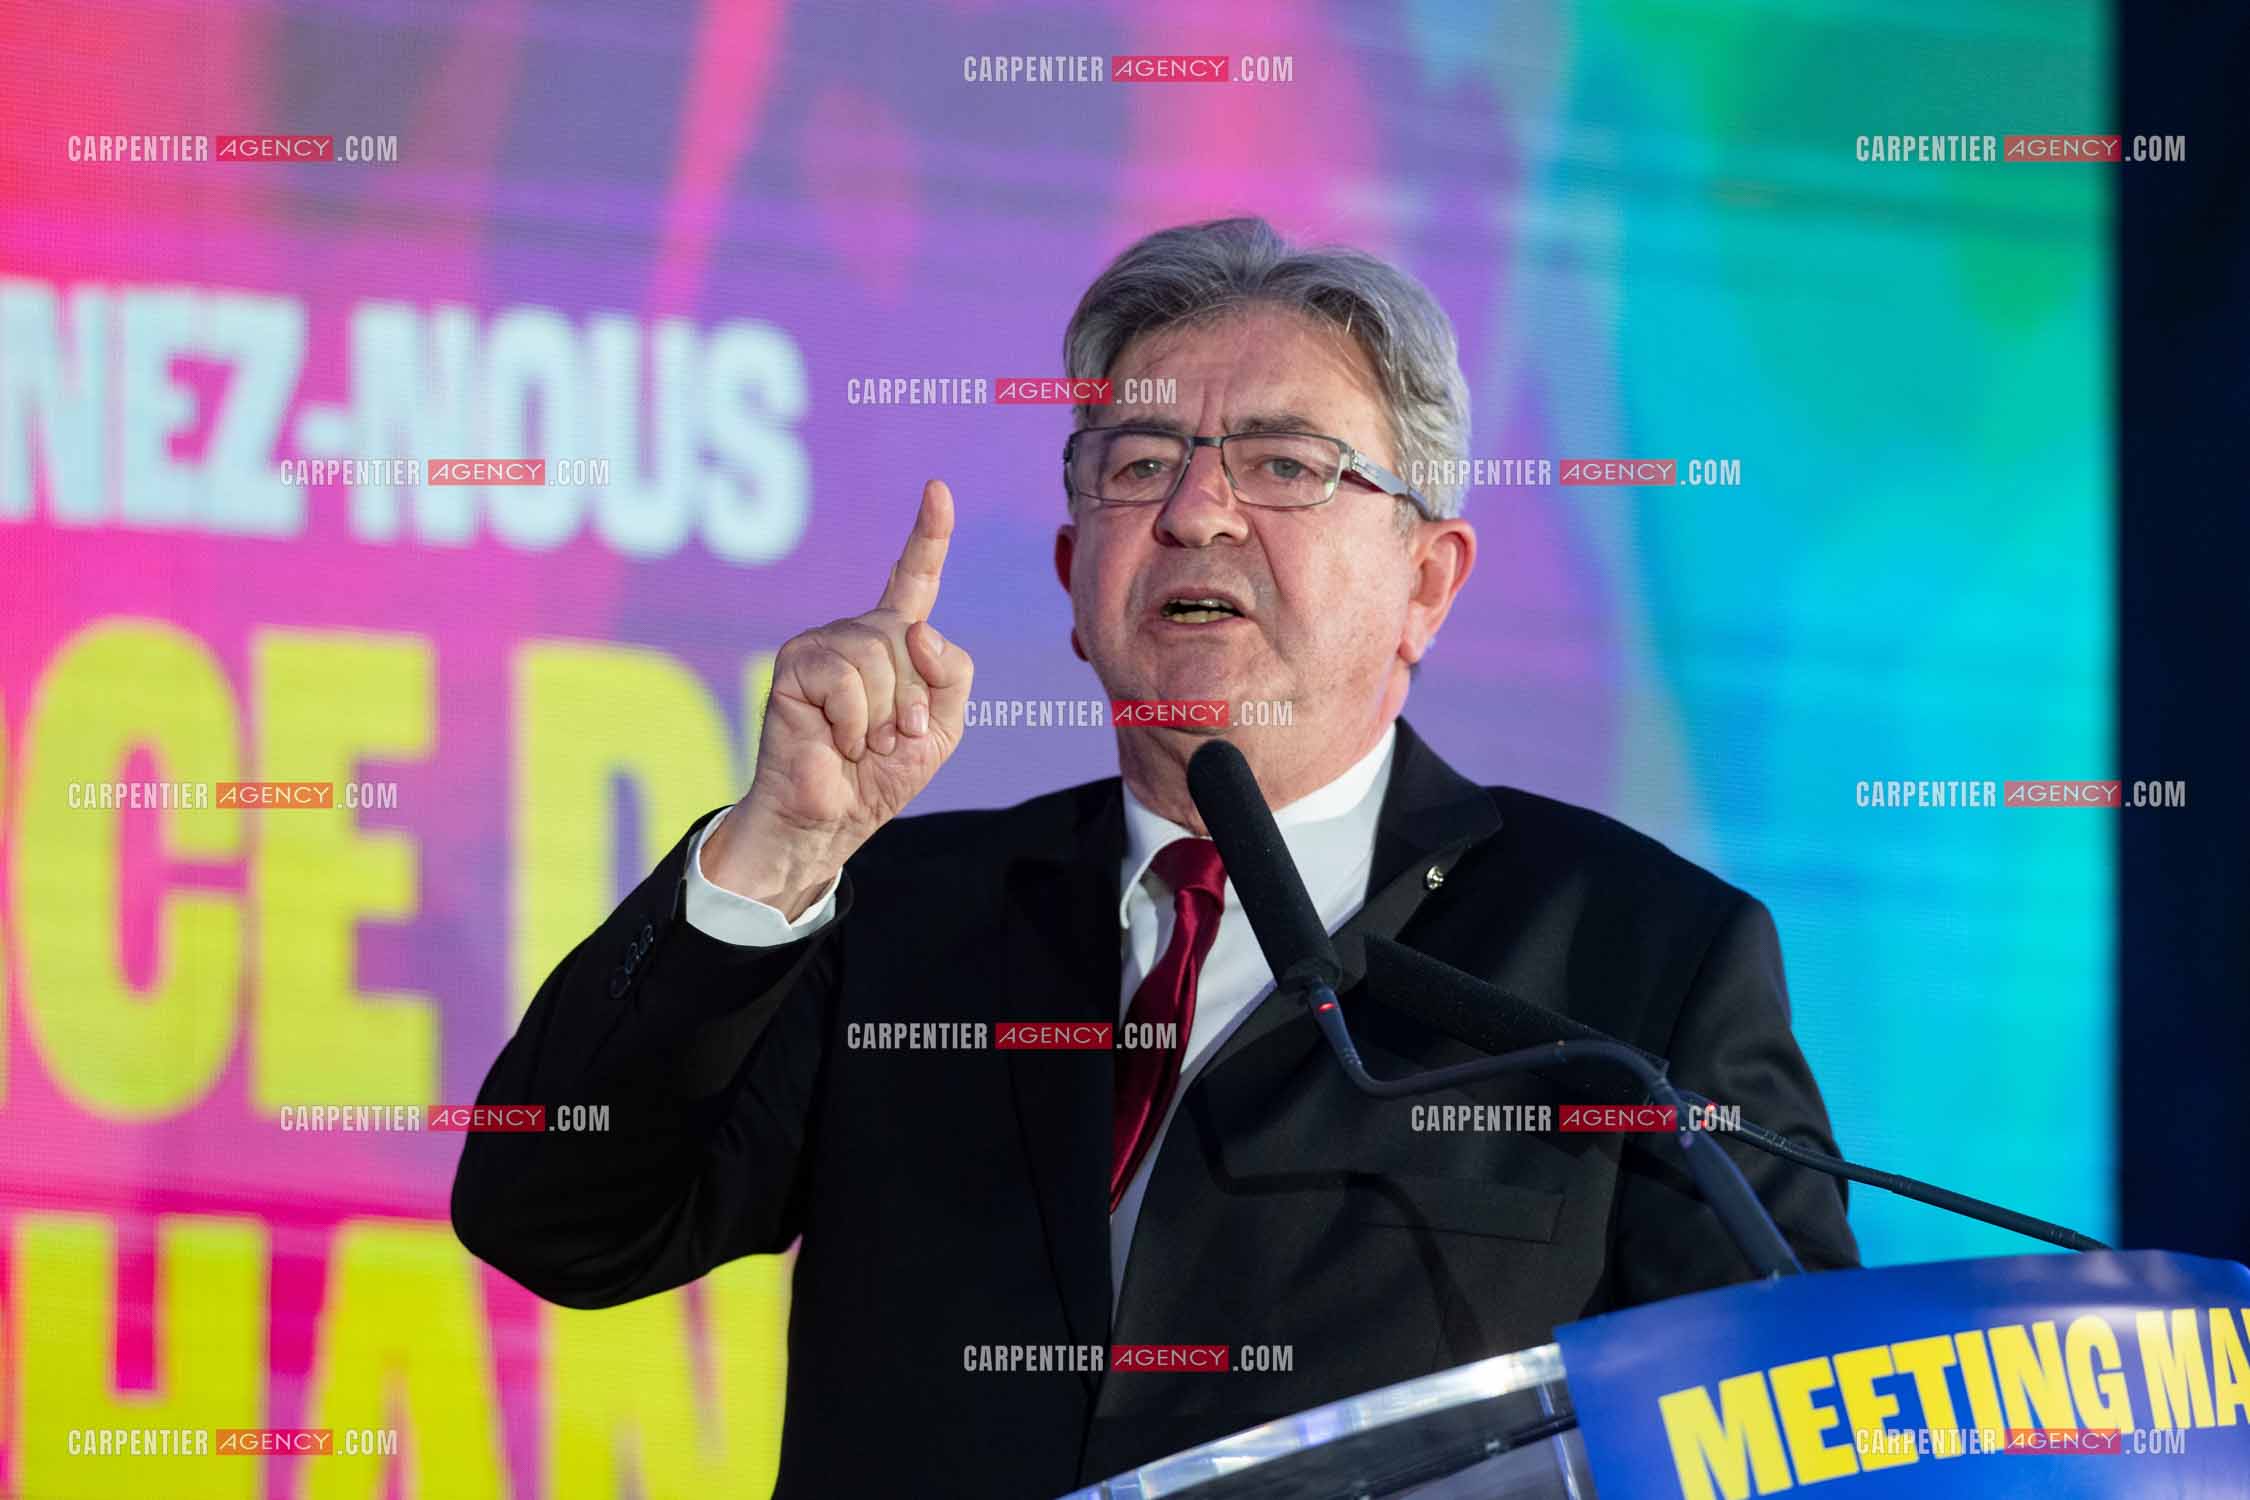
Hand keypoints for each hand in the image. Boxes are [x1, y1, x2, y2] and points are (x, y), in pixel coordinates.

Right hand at [704, 480, 973, 916]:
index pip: (915, 578)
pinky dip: (855, 723)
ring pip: (883, 657)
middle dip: (915, 700)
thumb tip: (917, 627)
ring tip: (862, 742)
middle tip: (892, 739)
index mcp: (895, 641)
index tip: (937, 488)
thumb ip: (951, 675)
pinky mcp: (795, 664)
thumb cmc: (882, 774)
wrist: (831, 818)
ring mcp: (823, 642)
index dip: (928, 534)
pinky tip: (838, 741)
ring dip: (885, 715)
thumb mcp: (943, 728)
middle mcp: (858, 632)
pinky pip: (847, 680)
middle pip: (914, 637)